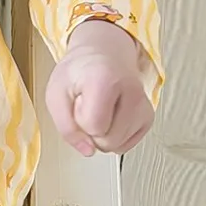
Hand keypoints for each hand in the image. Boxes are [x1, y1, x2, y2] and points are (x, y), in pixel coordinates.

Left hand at [45, 19, 154, 157]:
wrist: (103, 55)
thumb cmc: (78, 73)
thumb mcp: (56, 94)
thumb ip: (65, 126)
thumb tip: (87, 151)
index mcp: (106, 80)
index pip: (93, 126)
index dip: (78, 119)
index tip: (79, 99)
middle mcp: (133, 92)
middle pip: (107, 140)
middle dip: (90, 129)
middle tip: (88, 105)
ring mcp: (144, 106)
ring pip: (117, 146)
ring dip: (101, 133)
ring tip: (99, 109)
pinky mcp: (149, 117)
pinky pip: (125, 145)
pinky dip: (113, 136)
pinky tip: (110, 116)